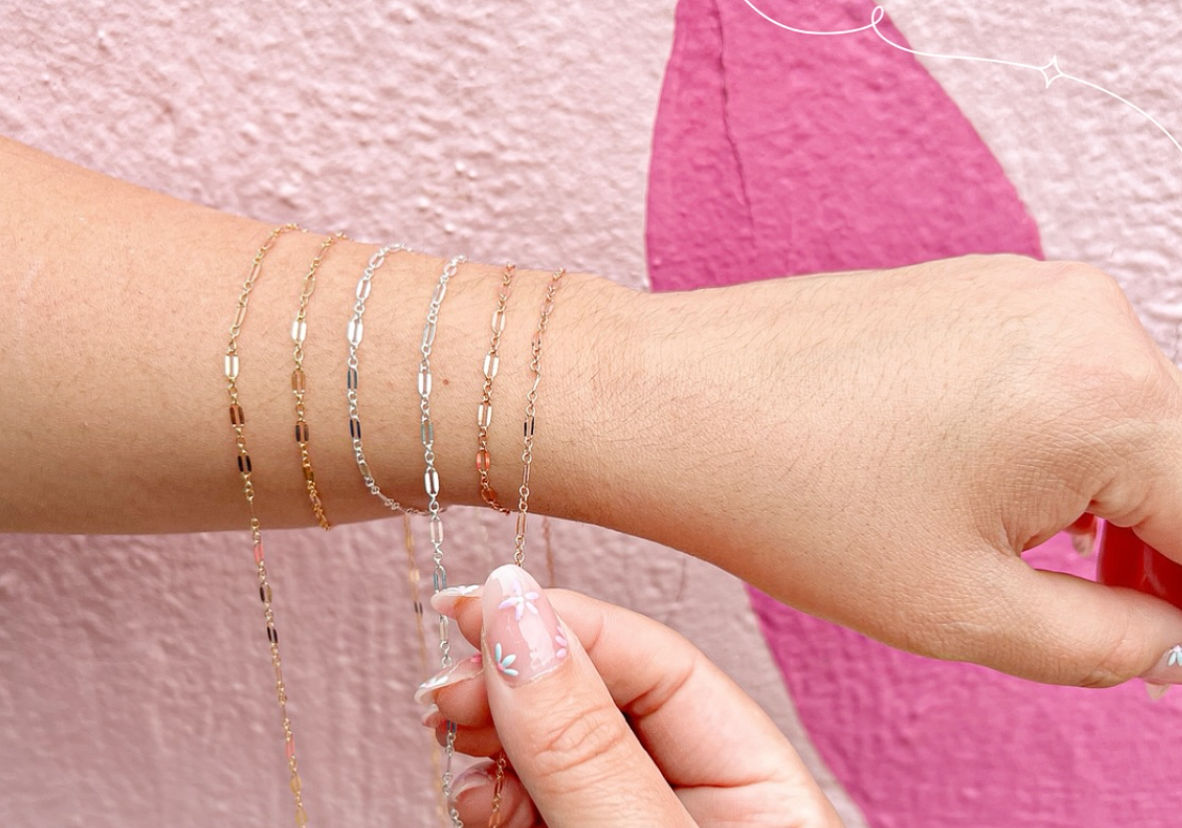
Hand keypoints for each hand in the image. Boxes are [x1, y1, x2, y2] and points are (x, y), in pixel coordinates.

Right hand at [415, 565, 840, 826]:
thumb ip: (584, 747)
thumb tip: (515, 612)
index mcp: (764, 786)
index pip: (661, 664)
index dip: (565, 625)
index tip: (477, 606)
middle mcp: (707, 798)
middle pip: (600, 699)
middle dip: (516, 678)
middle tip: (443, 684)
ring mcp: (643, 822)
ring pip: (558, 748)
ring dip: (494, 732)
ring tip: (448, 733)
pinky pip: (537, 801)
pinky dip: (494, 791)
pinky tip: (470, 795)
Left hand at [610, 254, 1181, 687]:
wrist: (669, 402)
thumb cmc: (789, 501)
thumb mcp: (966, 611)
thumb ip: (1111, 643)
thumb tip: (1173, 637)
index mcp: (1107, 397)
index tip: (1161, 637)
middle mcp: (1087, 317)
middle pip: (1177, 462)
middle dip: (1162, 553)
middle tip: (1123, 627)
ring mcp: (1029, 289)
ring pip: (1122, 419)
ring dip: (1113, 503)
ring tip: (1059, 576)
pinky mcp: (979, 288)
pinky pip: (1063, 378)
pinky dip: (1059, 449)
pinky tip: (1007, 504)